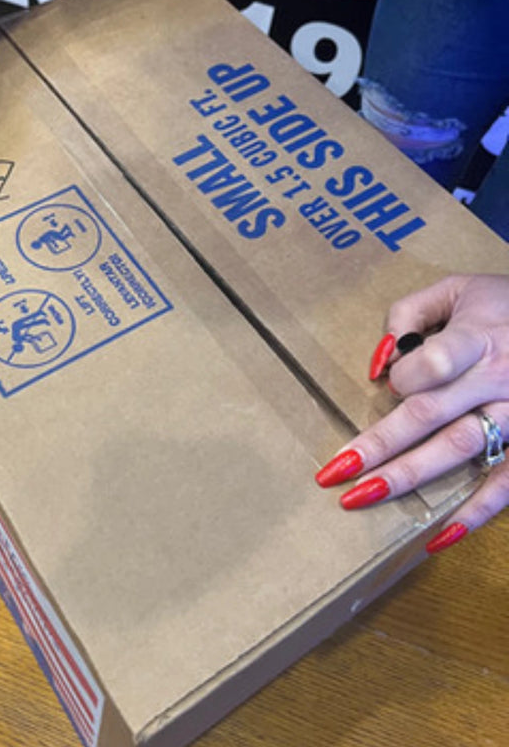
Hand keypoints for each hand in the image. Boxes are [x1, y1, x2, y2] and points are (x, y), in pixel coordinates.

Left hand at [315, 273, 508, 552]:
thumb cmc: (505, 304)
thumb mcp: (457, 288)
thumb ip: (408, 315)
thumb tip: (379, 365)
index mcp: (477, 339)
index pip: (432, 364)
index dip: (403, 375)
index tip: (387, 383)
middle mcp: (497, 379)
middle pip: (430, 415)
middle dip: (378, 445)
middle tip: (332, 473)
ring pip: (460, 450)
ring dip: (409, 477)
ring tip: (360, 498)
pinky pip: (507, 482)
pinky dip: (476, 510)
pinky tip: (439, 535)